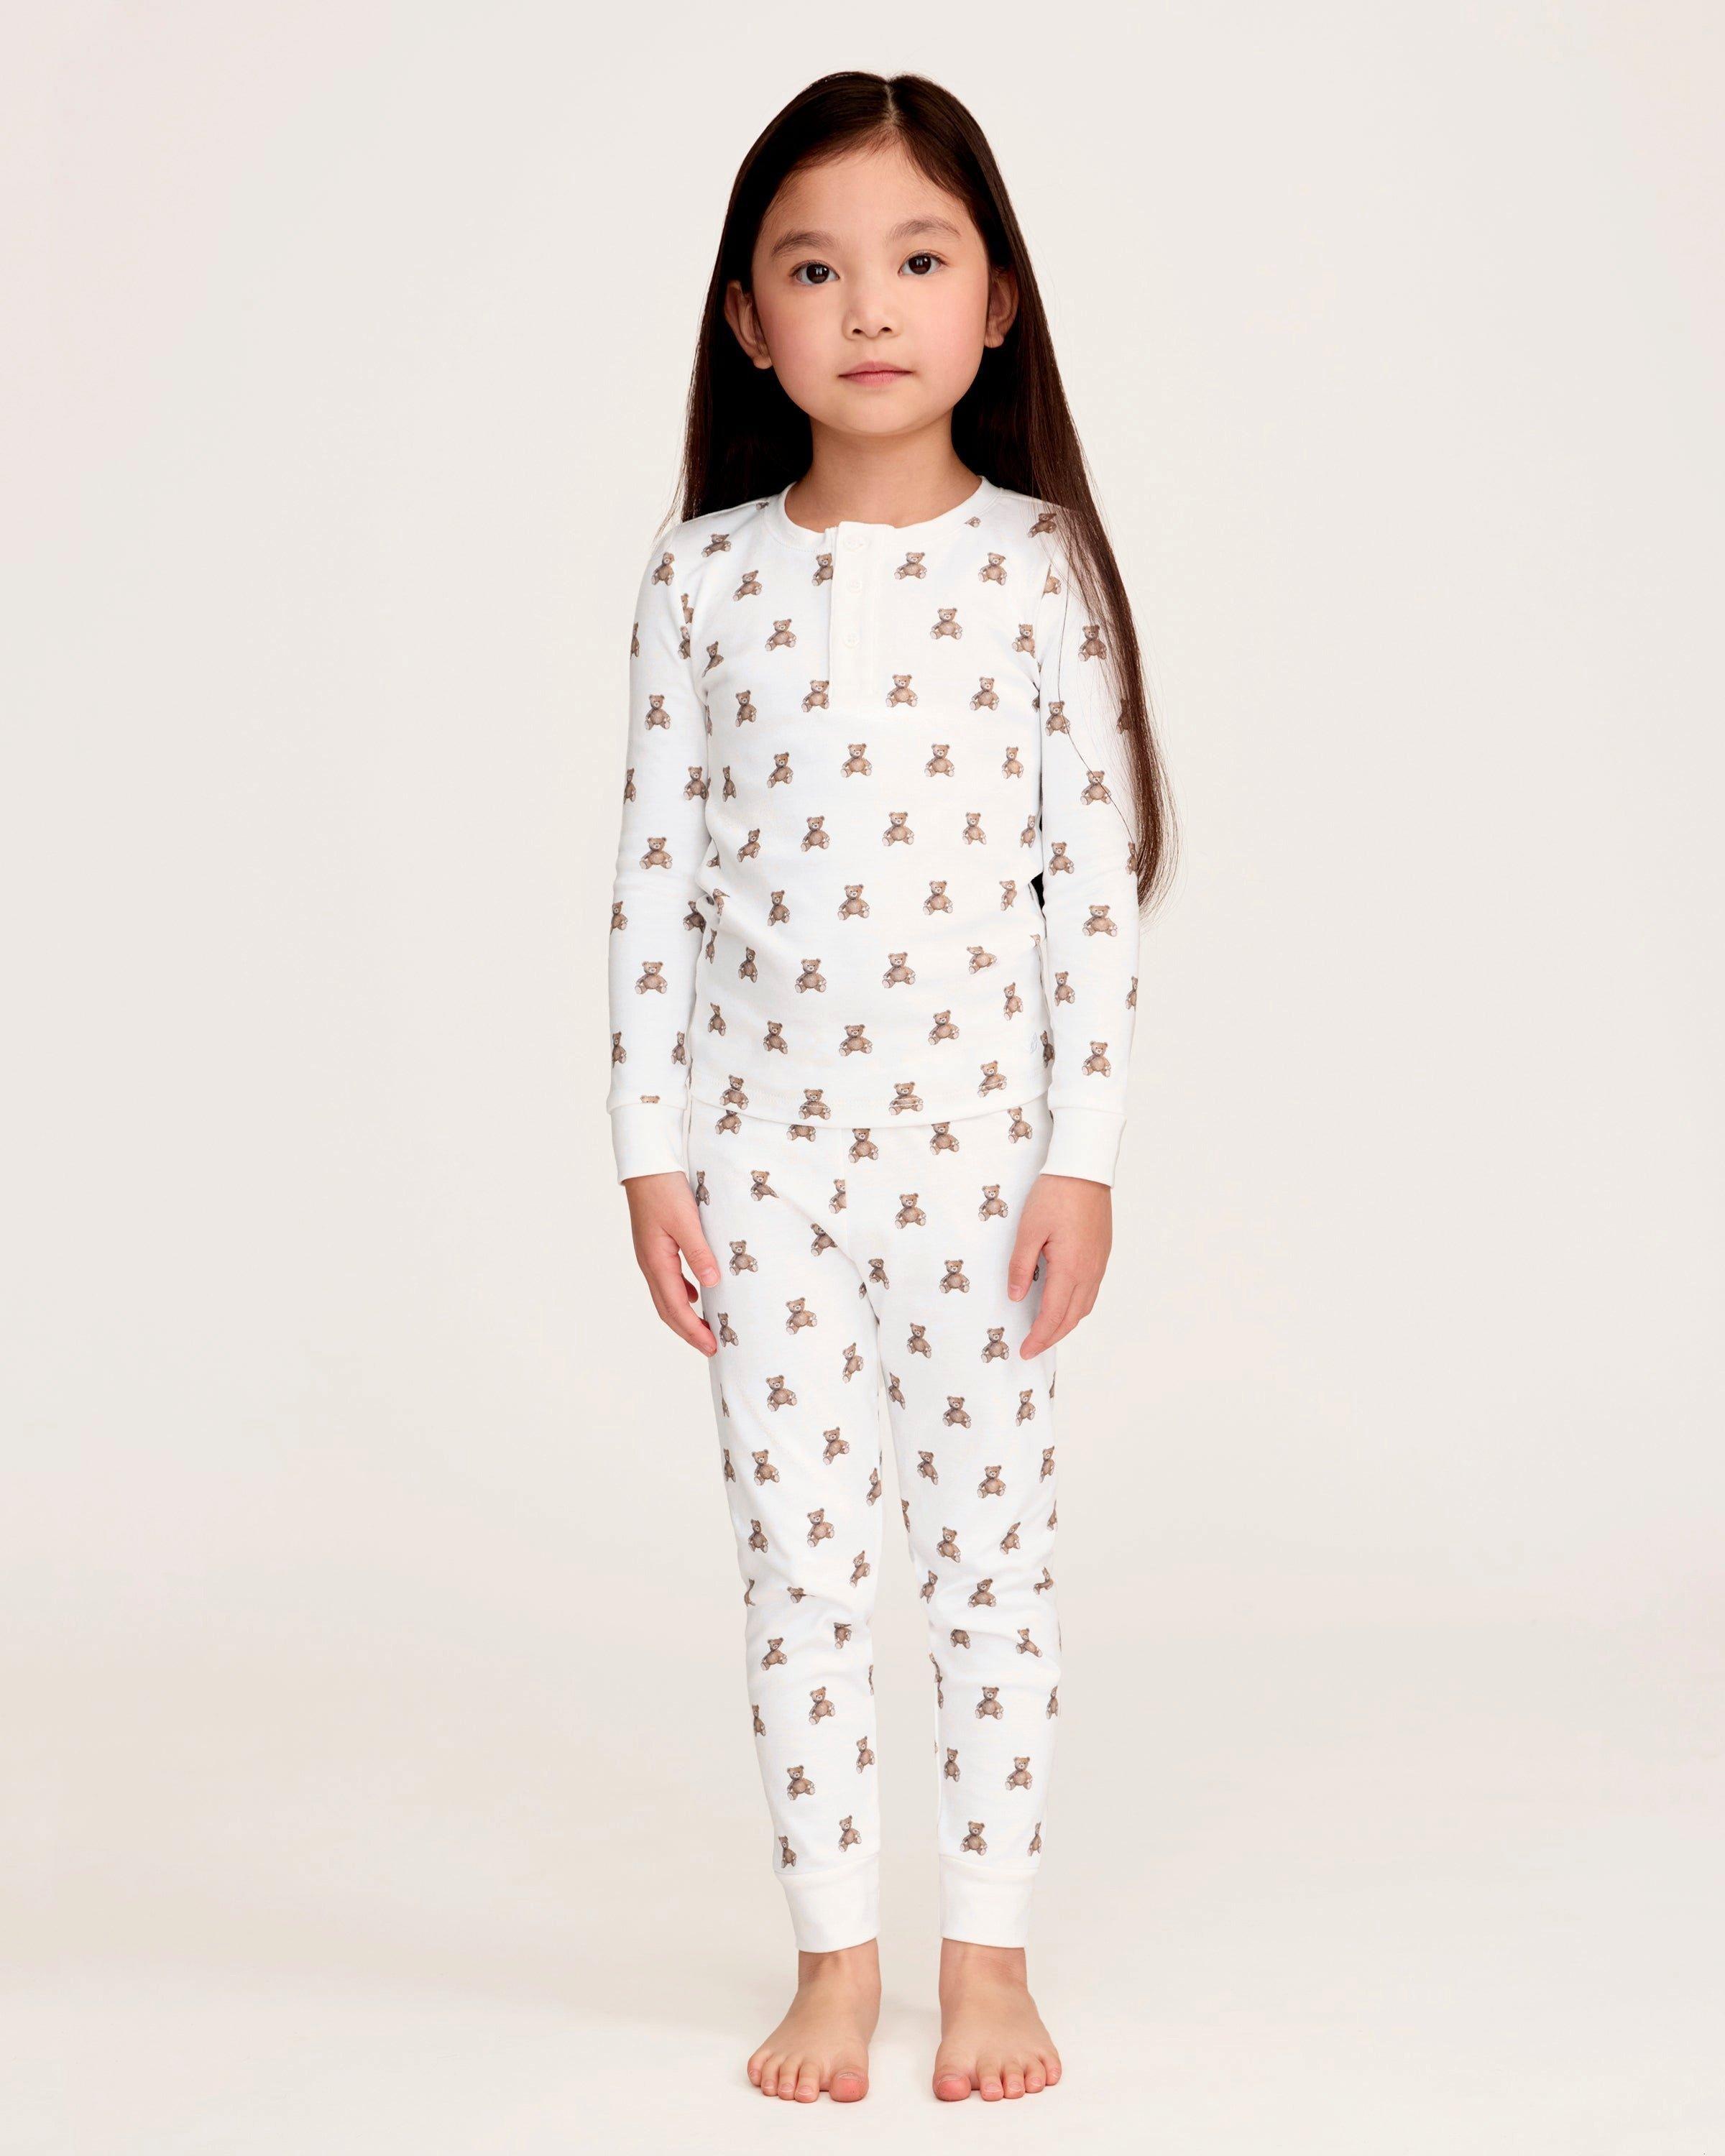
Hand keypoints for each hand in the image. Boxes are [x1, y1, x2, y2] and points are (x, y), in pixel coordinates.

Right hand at [624, 1170, 721, 1354]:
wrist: (646, 1164)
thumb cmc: (664, 1189)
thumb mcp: (686, 1220)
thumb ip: (698, 1252)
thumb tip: (711, 1283)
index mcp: (656, 1261)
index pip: (675, 1308)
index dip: (693, 1330)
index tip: (712, 1347)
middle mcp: (650, 1263)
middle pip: (667, 1309)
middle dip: (688, 1331)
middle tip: (711, 1348)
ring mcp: (650, 1255)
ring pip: (666, 1296)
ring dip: (684, 1316)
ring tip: (704, 1328)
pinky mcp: (655, 1246)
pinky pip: (667, 1280)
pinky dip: (681, 1295)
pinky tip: (694, 1294)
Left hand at [1008, 1174, 1112, 1357]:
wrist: (1084, 1170)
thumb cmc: (1055, 1195)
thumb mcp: (1028, 1230)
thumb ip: (1020, 1266)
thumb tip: (1015, 1296)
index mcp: (1070, 1268)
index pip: (1053, 1315)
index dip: (1039, 1337)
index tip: (1025, 1350)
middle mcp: (1089, 1271)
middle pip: (1071, 1318)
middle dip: (1051, 1337)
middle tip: (1032, 1348)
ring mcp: (1099, 1264)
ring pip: (1084, 1307)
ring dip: (1065, 1324)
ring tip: (1046, 1332)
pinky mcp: (1101, 1254)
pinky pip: (1091, 1292)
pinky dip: (1076, 1308)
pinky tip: (1064, 1306)